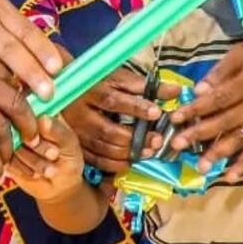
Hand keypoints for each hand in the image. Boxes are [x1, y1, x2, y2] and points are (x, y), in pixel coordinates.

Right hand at [0, 0, 63, 98]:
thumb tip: (57, 64)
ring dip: (10, 90)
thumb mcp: (0, 10)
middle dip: (32, 74)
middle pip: (9, 51)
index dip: (43, 50)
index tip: (58, 69)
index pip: (25, 30)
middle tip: (48, 94)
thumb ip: (24, 33)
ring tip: (26, 105)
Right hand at [8, 115, 85, 203]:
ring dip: (33, 161)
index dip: (39, 127)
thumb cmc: (67, 159)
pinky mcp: (3, 154)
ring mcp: (9, 137)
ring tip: (47, 168)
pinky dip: (23, 169)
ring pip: (12, 145)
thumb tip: (43, 119)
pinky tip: (34, 173)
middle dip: (39, 147)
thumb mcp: (69, 144)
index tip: (52, 142)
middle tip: (54, 156)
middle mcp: (21, 121)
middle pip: (18, 126)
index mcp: (40, 110)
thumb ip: (58, 131)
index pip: (30, 108)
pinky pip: (6, 160)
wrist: (58, 185)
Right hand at [62, 67, 179, 172]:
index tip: (157, 112)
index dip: (136, 108)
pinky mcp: (78, 145)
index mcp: (91, 91)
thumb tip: (175, 91)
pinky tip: (131, 161)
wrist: (66, 89)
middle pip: (107, 130)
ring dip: (128, 153)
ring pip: (103, 149)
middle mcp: (81, 114)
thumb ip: (146, 86)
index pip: (113, 100)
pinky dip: (115, 165)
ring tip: (149, 152)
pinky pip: (96, 161)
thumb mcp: (119, 78)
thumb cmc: (98, 83)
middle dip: (135, 138)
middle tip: (157, 140)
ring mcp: (78, 132)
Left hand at [166, 39, 242, 180]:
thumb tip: (198, 91)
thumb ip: (220, 72)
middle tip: (177, 144)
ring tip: (200, 167)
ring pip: (240, 139)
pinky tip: (230, 177)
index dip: (196, 109)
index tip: (175, 118)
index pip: (219, 99)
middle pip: (226, 121)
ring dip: (219, 154)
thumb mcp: (241, 53)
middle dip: (200, 134)